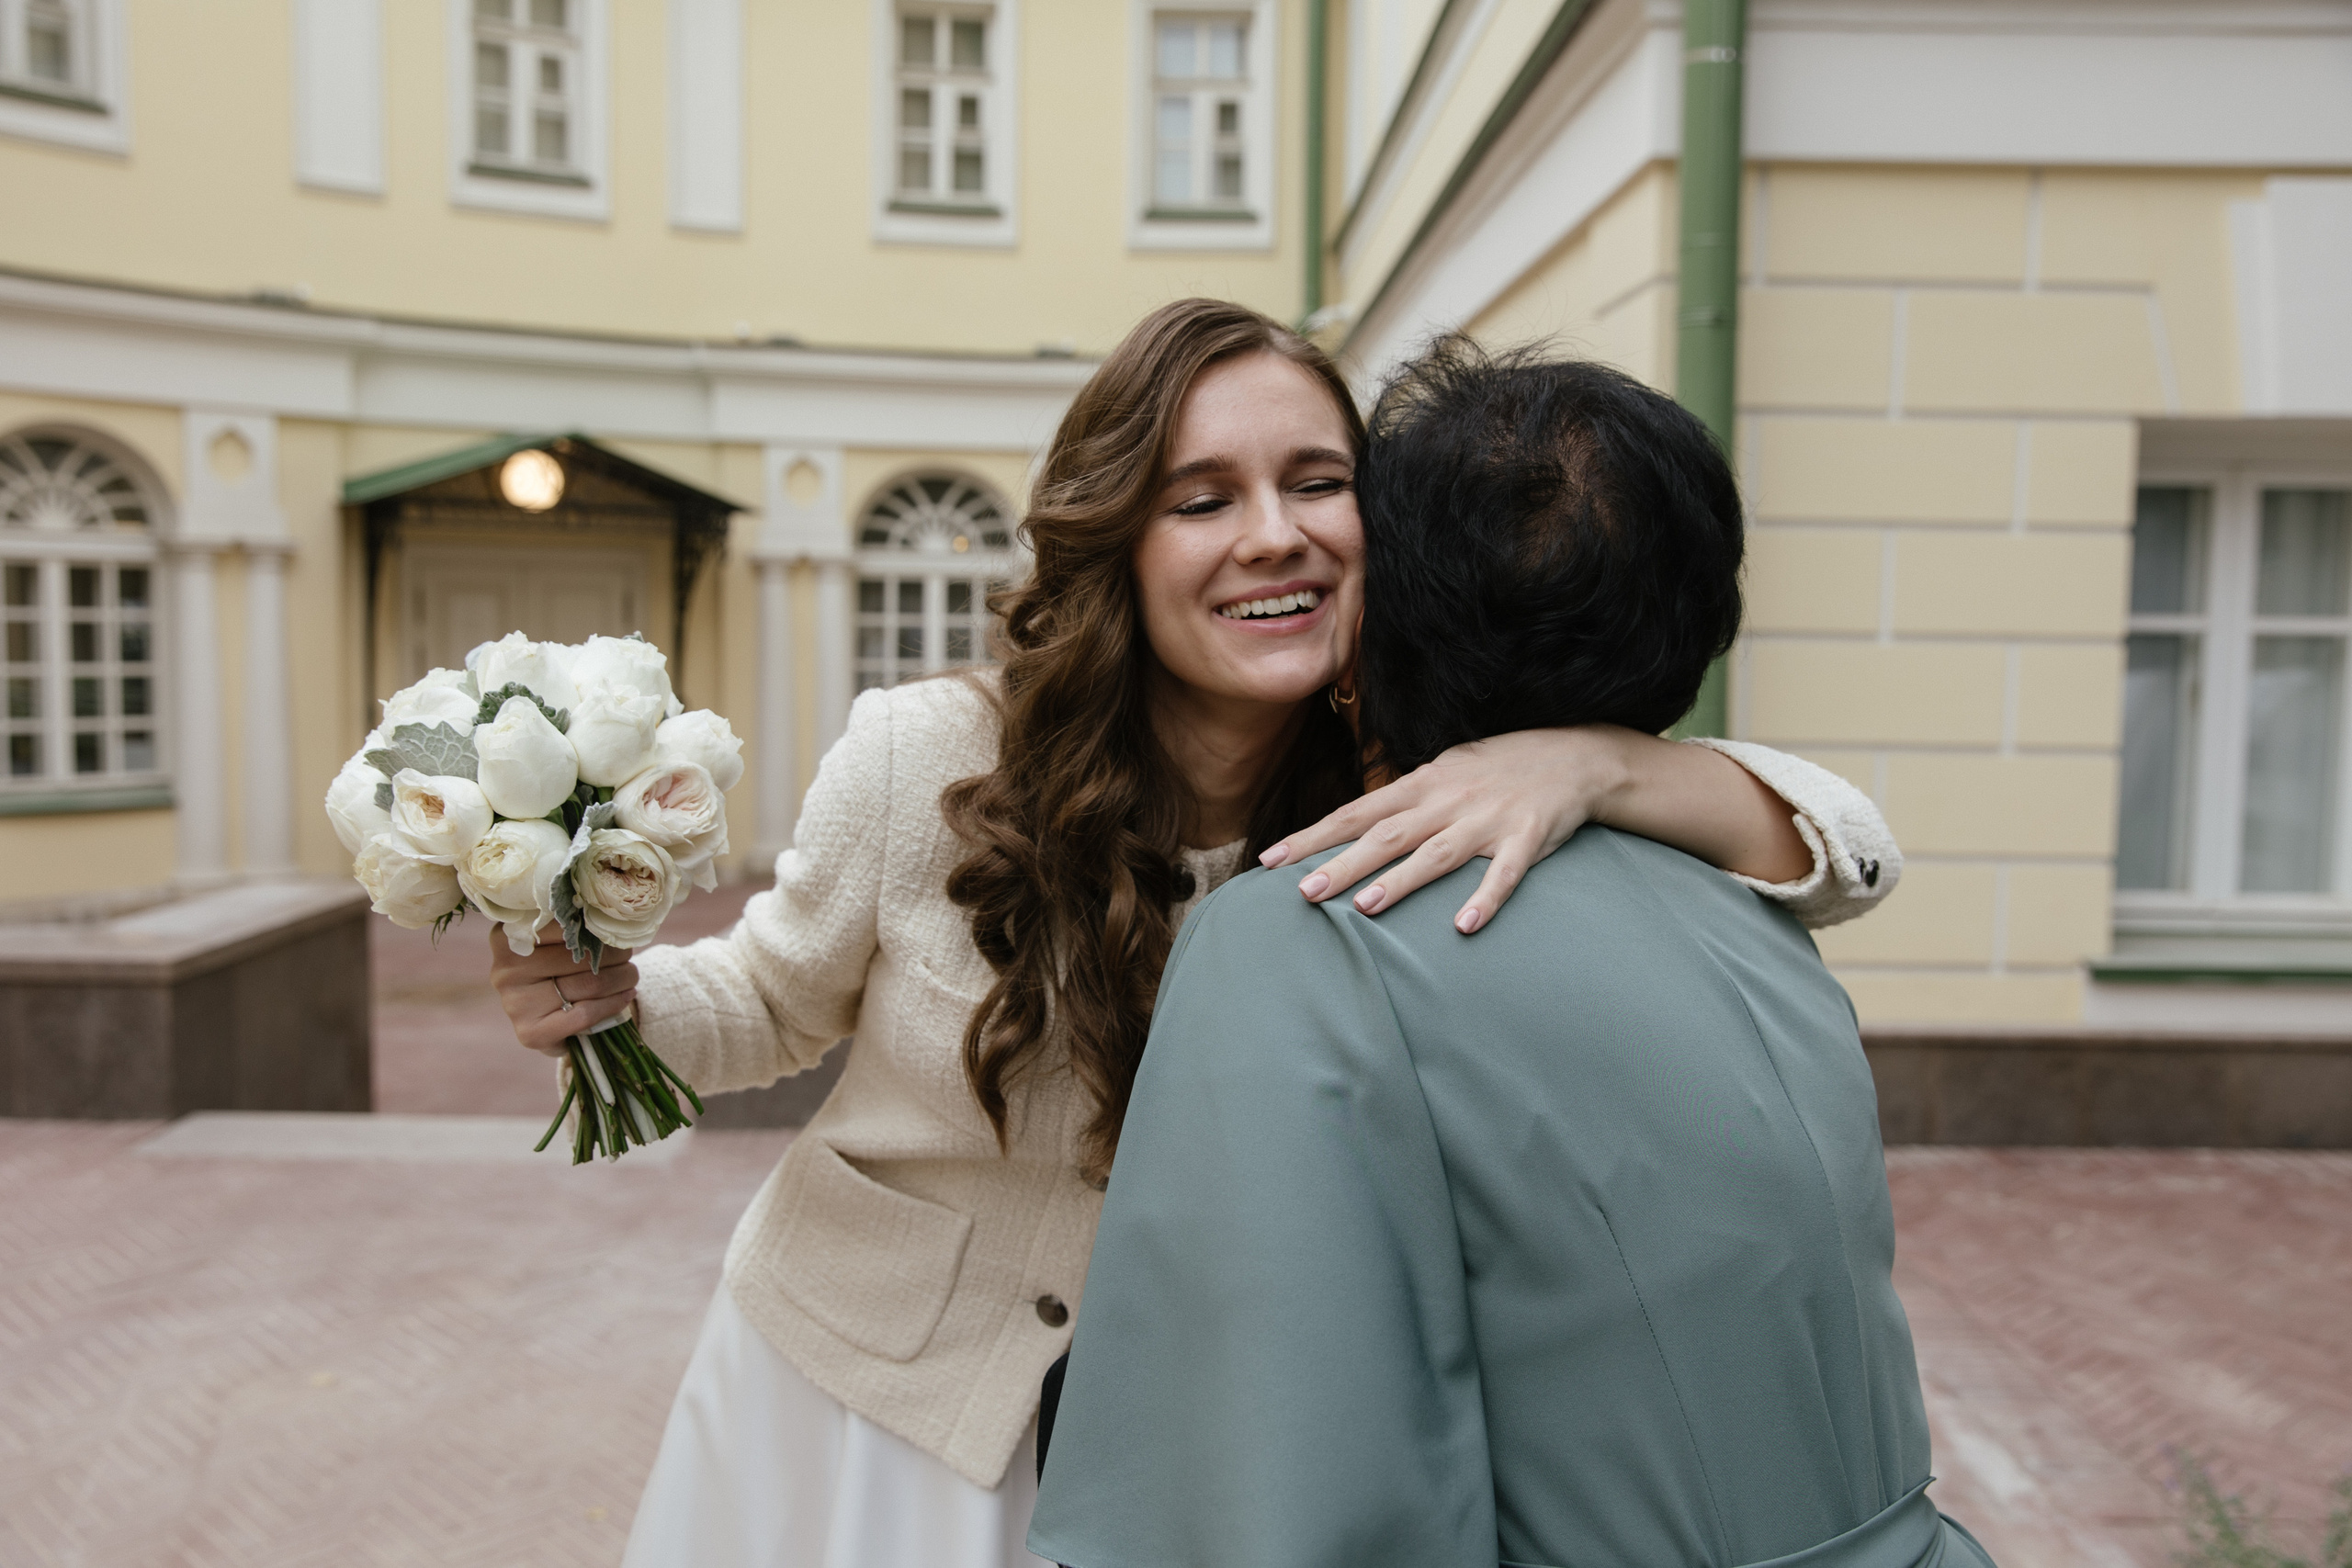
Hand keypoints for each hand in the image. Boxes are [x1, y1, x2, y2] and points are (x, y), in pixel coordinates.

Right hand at [489, 924, 638, 1056]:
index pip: (563, 925)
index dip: (595, 928)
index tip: (612, 930)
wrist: (547, 1021)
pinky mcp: (531, 1033)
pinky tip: (626, 996)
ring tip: (630, 974)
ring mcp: (515, 1004)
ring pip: (589, 984)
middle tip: (628, 955)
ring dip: (622, 978)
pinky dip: (614, 1003)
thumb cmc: (554, 971)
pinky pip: (586, 1013)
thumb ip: (570, 926)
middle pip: (580, 956)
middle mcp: (505, 970)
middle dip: (615, 955)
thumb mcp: (553, 942)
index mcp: (506, 938)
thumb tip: (605, 915)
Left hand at [1259, 728, 1636, 933]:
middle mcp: (1448, 800)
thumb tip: (1352, 824)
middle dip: (1343, 863)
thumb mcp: (1444, 771)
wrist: (1575, 755)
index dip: (1313, 836)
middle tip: (1303, 893)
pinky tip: (1463, 926)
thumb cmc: (1499, 768)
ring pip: (1437, 853)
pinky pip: (1505, 874)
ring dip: (1401, 880)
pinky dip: (1484, 898)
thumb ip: (1402, 799)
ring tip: (1365, 908)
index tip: (1270, 859)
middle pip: (1387, 835)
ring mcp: (1488, 820)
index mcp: (1423, 783)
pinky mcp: (1527, 839)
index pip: (1356, 812)